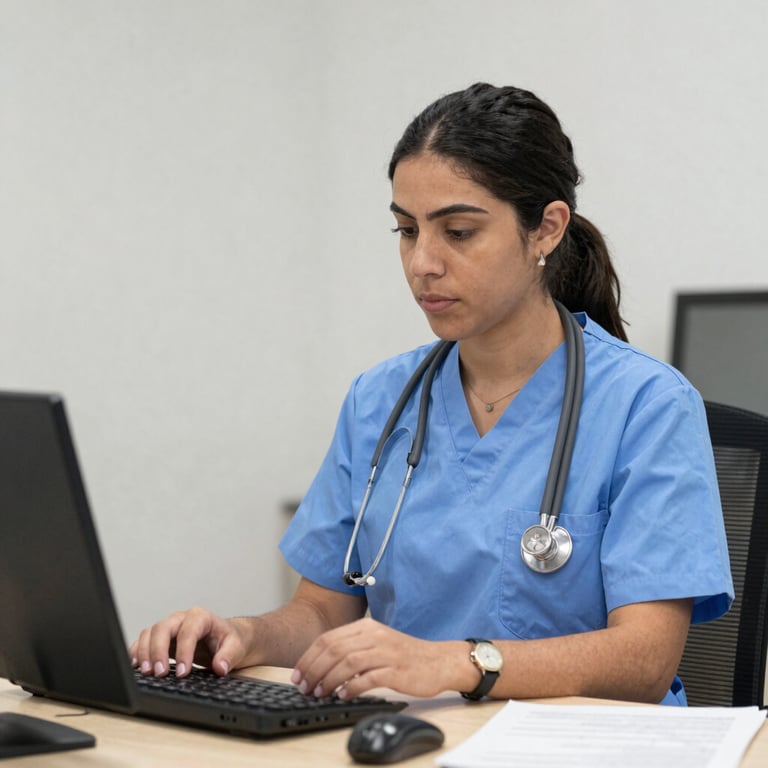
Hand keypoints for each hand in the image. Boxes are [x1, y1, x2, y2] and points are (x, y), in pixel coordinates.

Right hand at [129, 606, 248, 677]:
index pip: (188, 631)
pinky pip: (144, 641)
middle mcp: (182, 619)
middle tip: (159, 673)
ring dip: (145, 652)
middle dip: (158, 651)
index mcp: (201, 618)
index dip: (184, 651)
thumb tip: (219, 667)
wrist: (228, 637)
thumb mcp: (237, 646)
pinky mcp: (162, 639)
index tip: (183, 673)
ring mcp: (170, 628)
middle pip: (163, 628)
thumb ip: (229, 656)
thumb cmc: (232, 639)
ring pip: (150, 633)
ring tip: (147, 672)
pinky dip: (137, 652)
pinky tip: (136, 666)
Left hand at [290, 617, 466, 699]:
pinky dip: (352, 687)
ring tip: (319, 693)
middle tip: (304, 686)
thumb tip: (321, 665)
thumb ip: (353, 648)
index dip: (309, 657)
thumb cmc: (405, 655)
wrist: (439, 661)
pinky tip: (343, 695)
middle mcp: (374, 635)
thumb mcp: (377, 643)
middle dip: (314, 669)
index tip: (298, 674)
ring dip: (329, 679)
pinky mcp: (396, 670)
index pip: (329, 638)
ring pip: (348, 662)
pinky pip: (368, 678)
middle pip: (334, 649)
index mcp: (366, 627)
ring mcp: (386, 652)